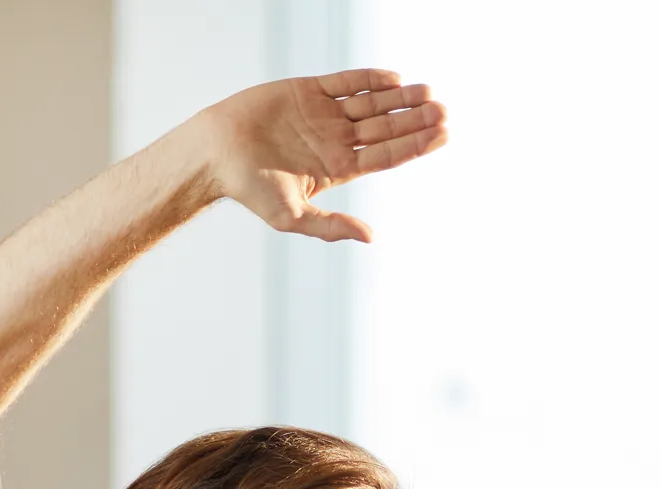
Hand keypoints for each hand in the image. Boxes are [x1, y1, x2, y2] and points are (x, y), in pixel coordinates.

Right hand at [196, 71, 447, 242]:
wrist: (214, 153)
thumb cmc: (249, 189)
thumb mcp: (292, 217)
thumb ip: (331, 226)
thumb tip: (370, 238)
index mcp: (337, 168)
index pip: (386, 155)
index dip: (415, 145)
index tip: (443, 135)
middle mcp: (336, 139)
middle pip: (386, 127)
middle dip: (415, 119)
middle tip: (444, 110)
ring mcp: (323, 114)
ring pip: (372, 104)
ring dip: (400, 98)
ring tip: (428, 92)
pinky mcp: (307, 90)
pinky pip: (345, 82)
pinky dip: (368, 79)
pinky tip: (394, 79)